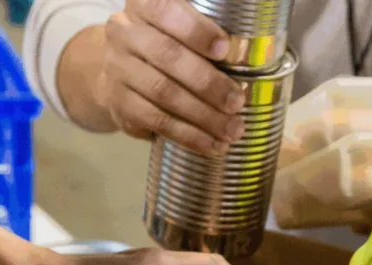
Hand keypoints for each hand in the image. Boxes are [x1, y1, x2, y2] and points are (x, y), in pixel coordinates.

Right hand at [98, 0, 244, 154]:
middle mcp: (124, 32)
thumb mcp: (182, 31)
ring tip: (232, 129)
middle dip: (208, 82)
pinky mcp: (119, 102)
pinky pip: (156, 120)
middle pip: (167, 55)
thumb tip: (253, 56)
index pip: (165, 10)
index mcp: (144, 6)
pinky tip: (212, 144)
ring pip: (163, 92)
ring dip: (203, 115)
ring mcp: (118, 68)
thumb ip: (208, 37)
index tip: (224, 49)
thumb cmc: (168, 48)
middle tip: (237, 101)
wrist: (122, 74)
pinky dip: (188, 135)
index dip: (195, 30)